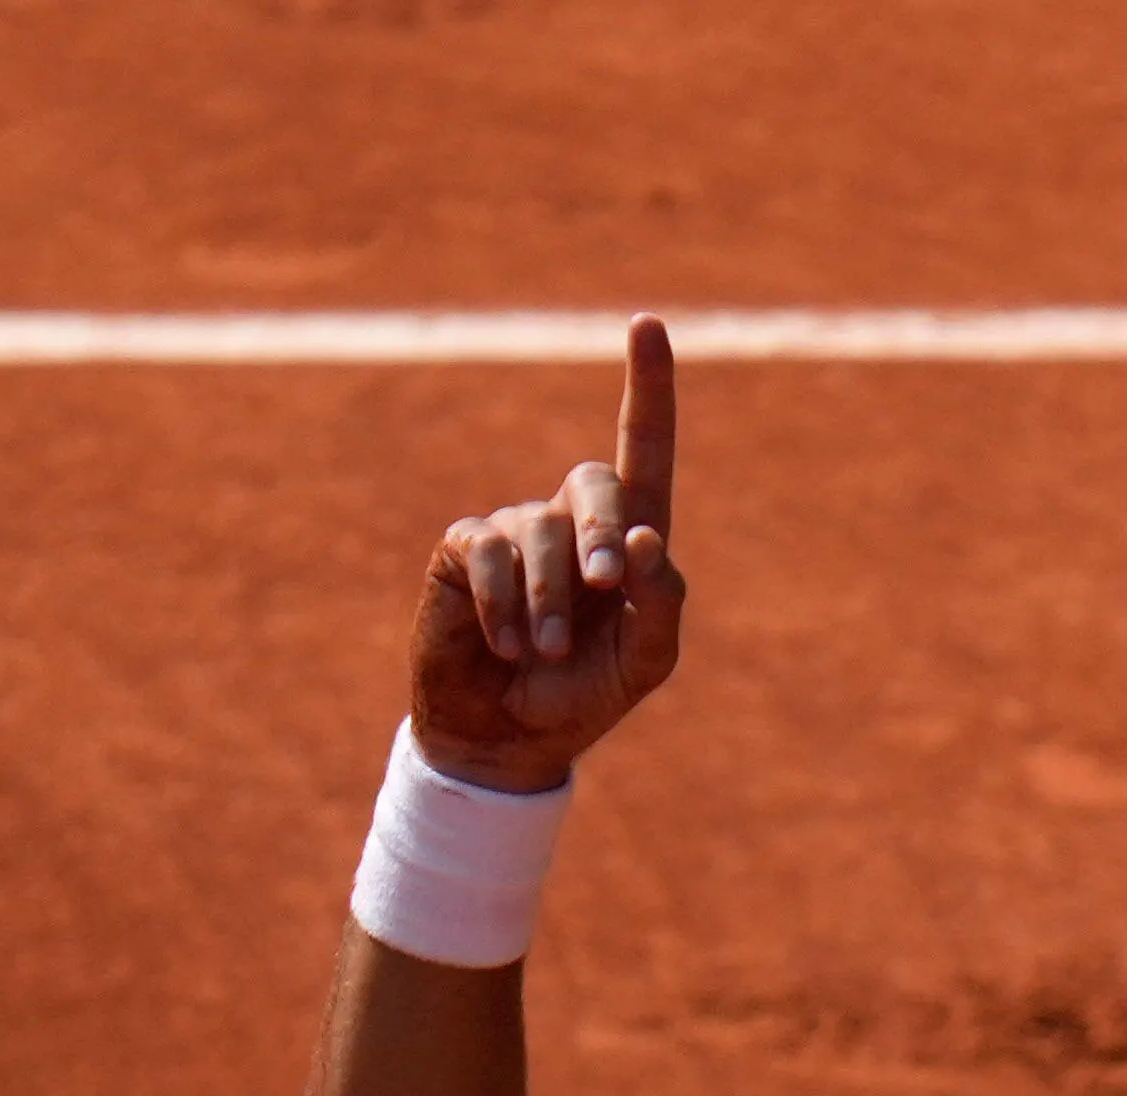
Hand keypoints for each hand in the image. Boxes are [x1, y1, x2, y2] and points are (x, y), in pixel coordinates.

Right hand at [407, 321, 688, 788]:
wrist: (509, 739)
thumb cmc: (582, 696)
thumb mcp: (644, 664)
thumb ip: (662, 606)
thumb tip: (646, 542)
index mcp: (627, 541)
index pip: (643, 450)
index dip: (648, 388)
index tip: (647, 324)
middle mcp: (571, 520)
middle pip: (596, 484)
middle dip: (604, 532)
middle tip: (607, 587)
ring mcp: (515, 529)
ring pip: (540, 532)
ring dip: (549, 599)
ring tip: (543, 651)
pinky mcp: (464, 549)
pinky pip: (488, 554)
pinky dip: (503, 605)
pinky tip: (506, 643)